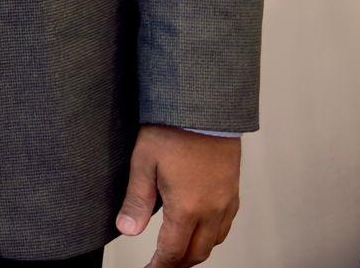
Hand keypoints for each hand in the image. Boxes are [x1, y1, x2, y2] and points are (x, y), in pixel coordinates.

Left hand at [117, 125, 241, 265]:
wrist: (205, 109)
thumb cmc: (172, 130)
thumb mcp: (143, 162)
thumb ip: (136, 200)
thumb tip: (127, 230)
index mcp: (187, 208)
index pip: (172, 251)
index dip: (158, 266)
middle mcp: (212, 211)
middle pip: (196, 253)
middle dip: (177, 263)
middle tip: (160, 265)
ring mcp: (226, 203)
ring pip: (213, 242)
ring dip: (195, 252)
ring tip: (177, 251)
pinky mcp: (233, 192)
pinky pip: (225, 227)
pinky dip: (211, 236)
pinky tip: (199, 228)